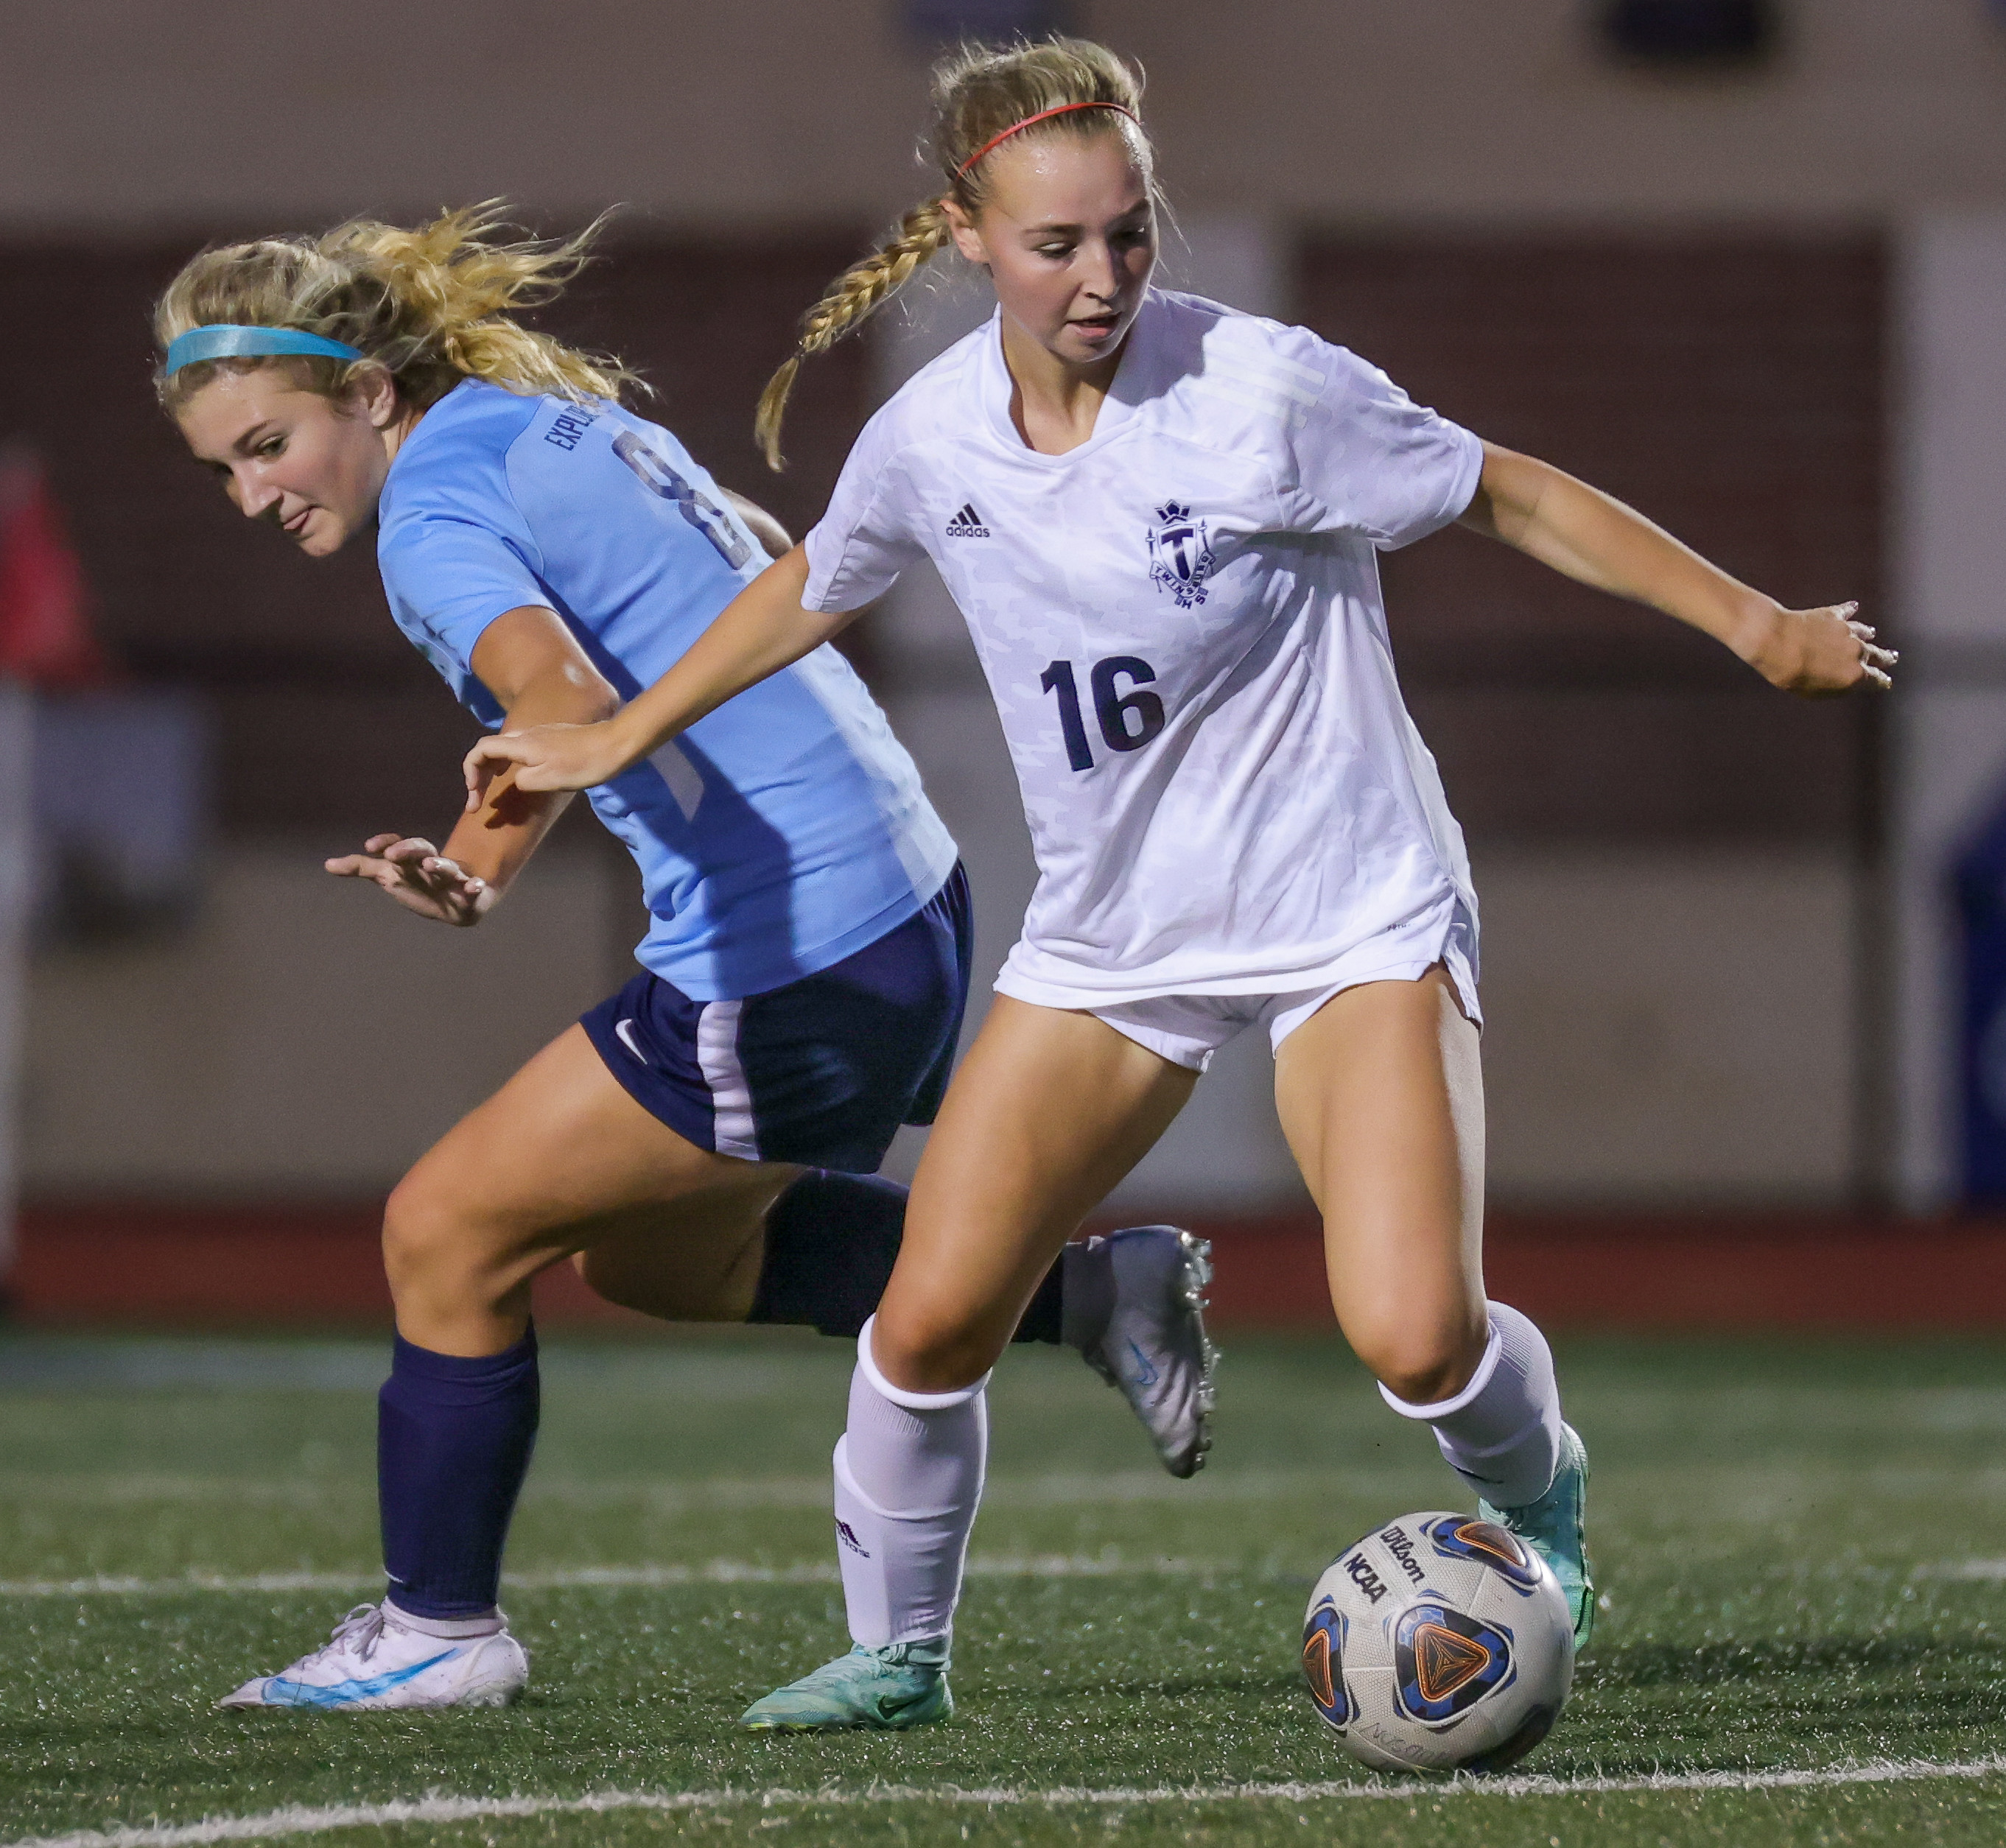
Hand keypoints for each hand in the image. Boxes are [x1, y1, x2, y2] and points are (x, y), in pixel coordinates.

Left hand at [325, 835, 493, 925]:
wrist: (457, 903)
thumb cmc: (420, 885)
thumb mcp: (390, 876)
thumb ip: (361, 868)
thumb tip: (327, 864)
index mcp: (412, 859)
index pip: (398, 844)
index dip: (385, 842)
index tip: (369, 846)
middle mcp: (432, 863)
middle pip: (422, 849)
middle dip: (408, 849)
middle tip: (392, 854)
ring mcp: (452, 877)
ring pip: (447, 867)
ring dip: (440, 864)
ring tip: (429, 864)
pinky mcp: (471, 893)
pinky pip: (475, 889)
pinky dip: (475, 887)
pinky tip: (474, 886)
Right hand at [464, 719, 632, 808]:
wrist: (615, 744)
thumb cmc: (584, 765)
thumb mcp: (550, 780)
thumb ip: (524, 781)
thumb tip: (516, 781)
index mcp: (521, 745)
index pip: (481, 751)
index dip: (470, 772)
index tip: (474, 796)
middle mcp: (526, 735)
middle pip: (489, 749)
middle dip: (478, 773)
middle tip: (478, 800)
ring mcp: (540, 734)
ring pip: (505, 748)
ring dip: (492, 769)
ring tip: (491, 789)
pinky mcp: (552, 738)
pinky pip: (520, 749)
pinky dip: (509, 764)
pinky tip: (517, 776)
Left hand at [1742, 601, 1895, 696]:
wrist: (1776, 643)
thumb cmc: (1790, 674)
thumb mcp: (1814, 693)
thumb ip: (1836, 689)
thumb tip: (1848, 684)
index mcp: (1855, 675)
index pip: (1877, 680)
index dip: (1882, 682)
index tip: (1886, 682)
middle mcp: (1857, 652)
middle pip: (1877, 655)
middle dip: (1886, 658)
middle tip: (1893, 657)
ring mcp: (1847, 631)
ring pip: (1865, 632)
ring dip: (1868, 634)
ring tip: (1871, 633)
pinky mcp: (1833, 615)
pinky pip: (1846, 611)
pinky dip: (1850, 610)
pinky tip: (1854, 607)